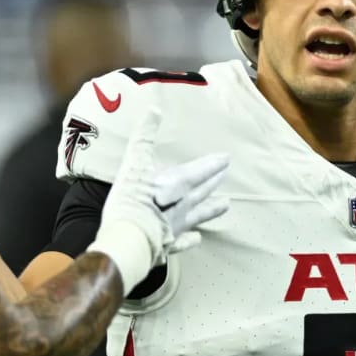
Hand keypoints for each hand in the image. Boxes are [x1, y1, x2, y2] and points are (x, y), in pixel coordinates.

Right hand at [89, 107, 229, 288]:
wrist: (128, 240)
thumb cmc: (131, 200)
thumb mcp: (135, 163)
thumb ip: (144, 137)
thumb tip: (154, 109)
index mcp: (177, 185)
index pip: (200, 171)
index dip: (212, 163)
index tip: (226, 158)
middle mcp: (182, 205)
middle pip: (202, 191)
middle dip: (213, 181)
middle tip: (226, 174)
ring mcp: (177, 227)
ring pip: (199, 215)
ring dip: (212, 209)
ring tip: (227, 204)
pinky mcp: (168, 245)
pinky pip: (183, 242)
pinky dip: (191, 239)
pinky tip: (197, 238)